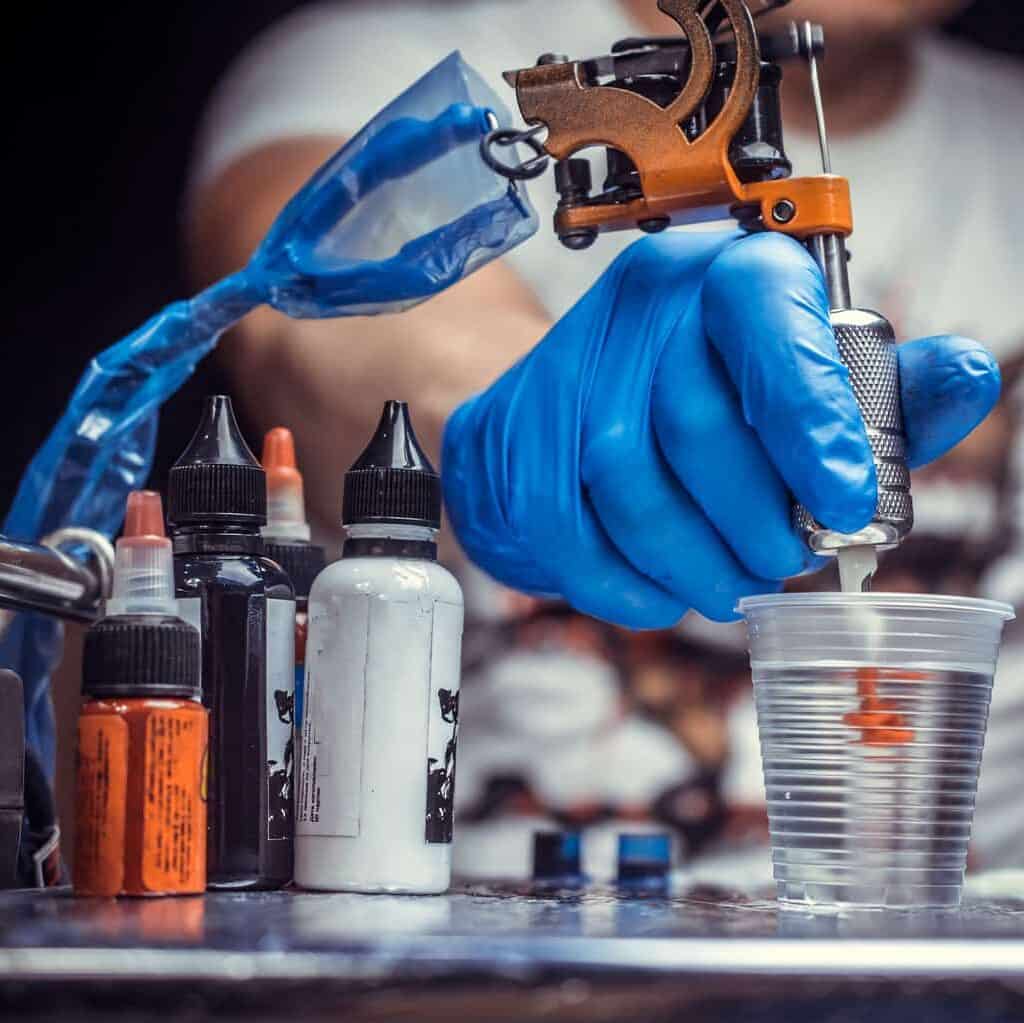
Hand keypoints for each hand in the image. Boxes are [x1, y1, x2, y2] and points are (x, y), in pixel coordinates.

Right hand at [442, 231, 999, 628]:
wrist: (561, 406)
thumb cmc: (700, 397)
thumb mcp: (806, 381)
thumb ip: (884, 393)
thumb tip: (965, 376)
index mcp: (724, 274)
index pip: (763, 315)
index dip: (808, 417)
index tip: (843, 504)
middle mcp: (642, 308)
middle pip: (692, 422)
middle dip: (752, 519)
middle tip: (785, 563)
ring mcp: (570, 371)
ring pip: (627, 484)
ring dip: (693, 560)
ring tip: (733, 586)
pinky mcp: (520, 440)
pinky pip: (569, 530)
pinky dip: (626, 584)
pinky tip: (664, 595)